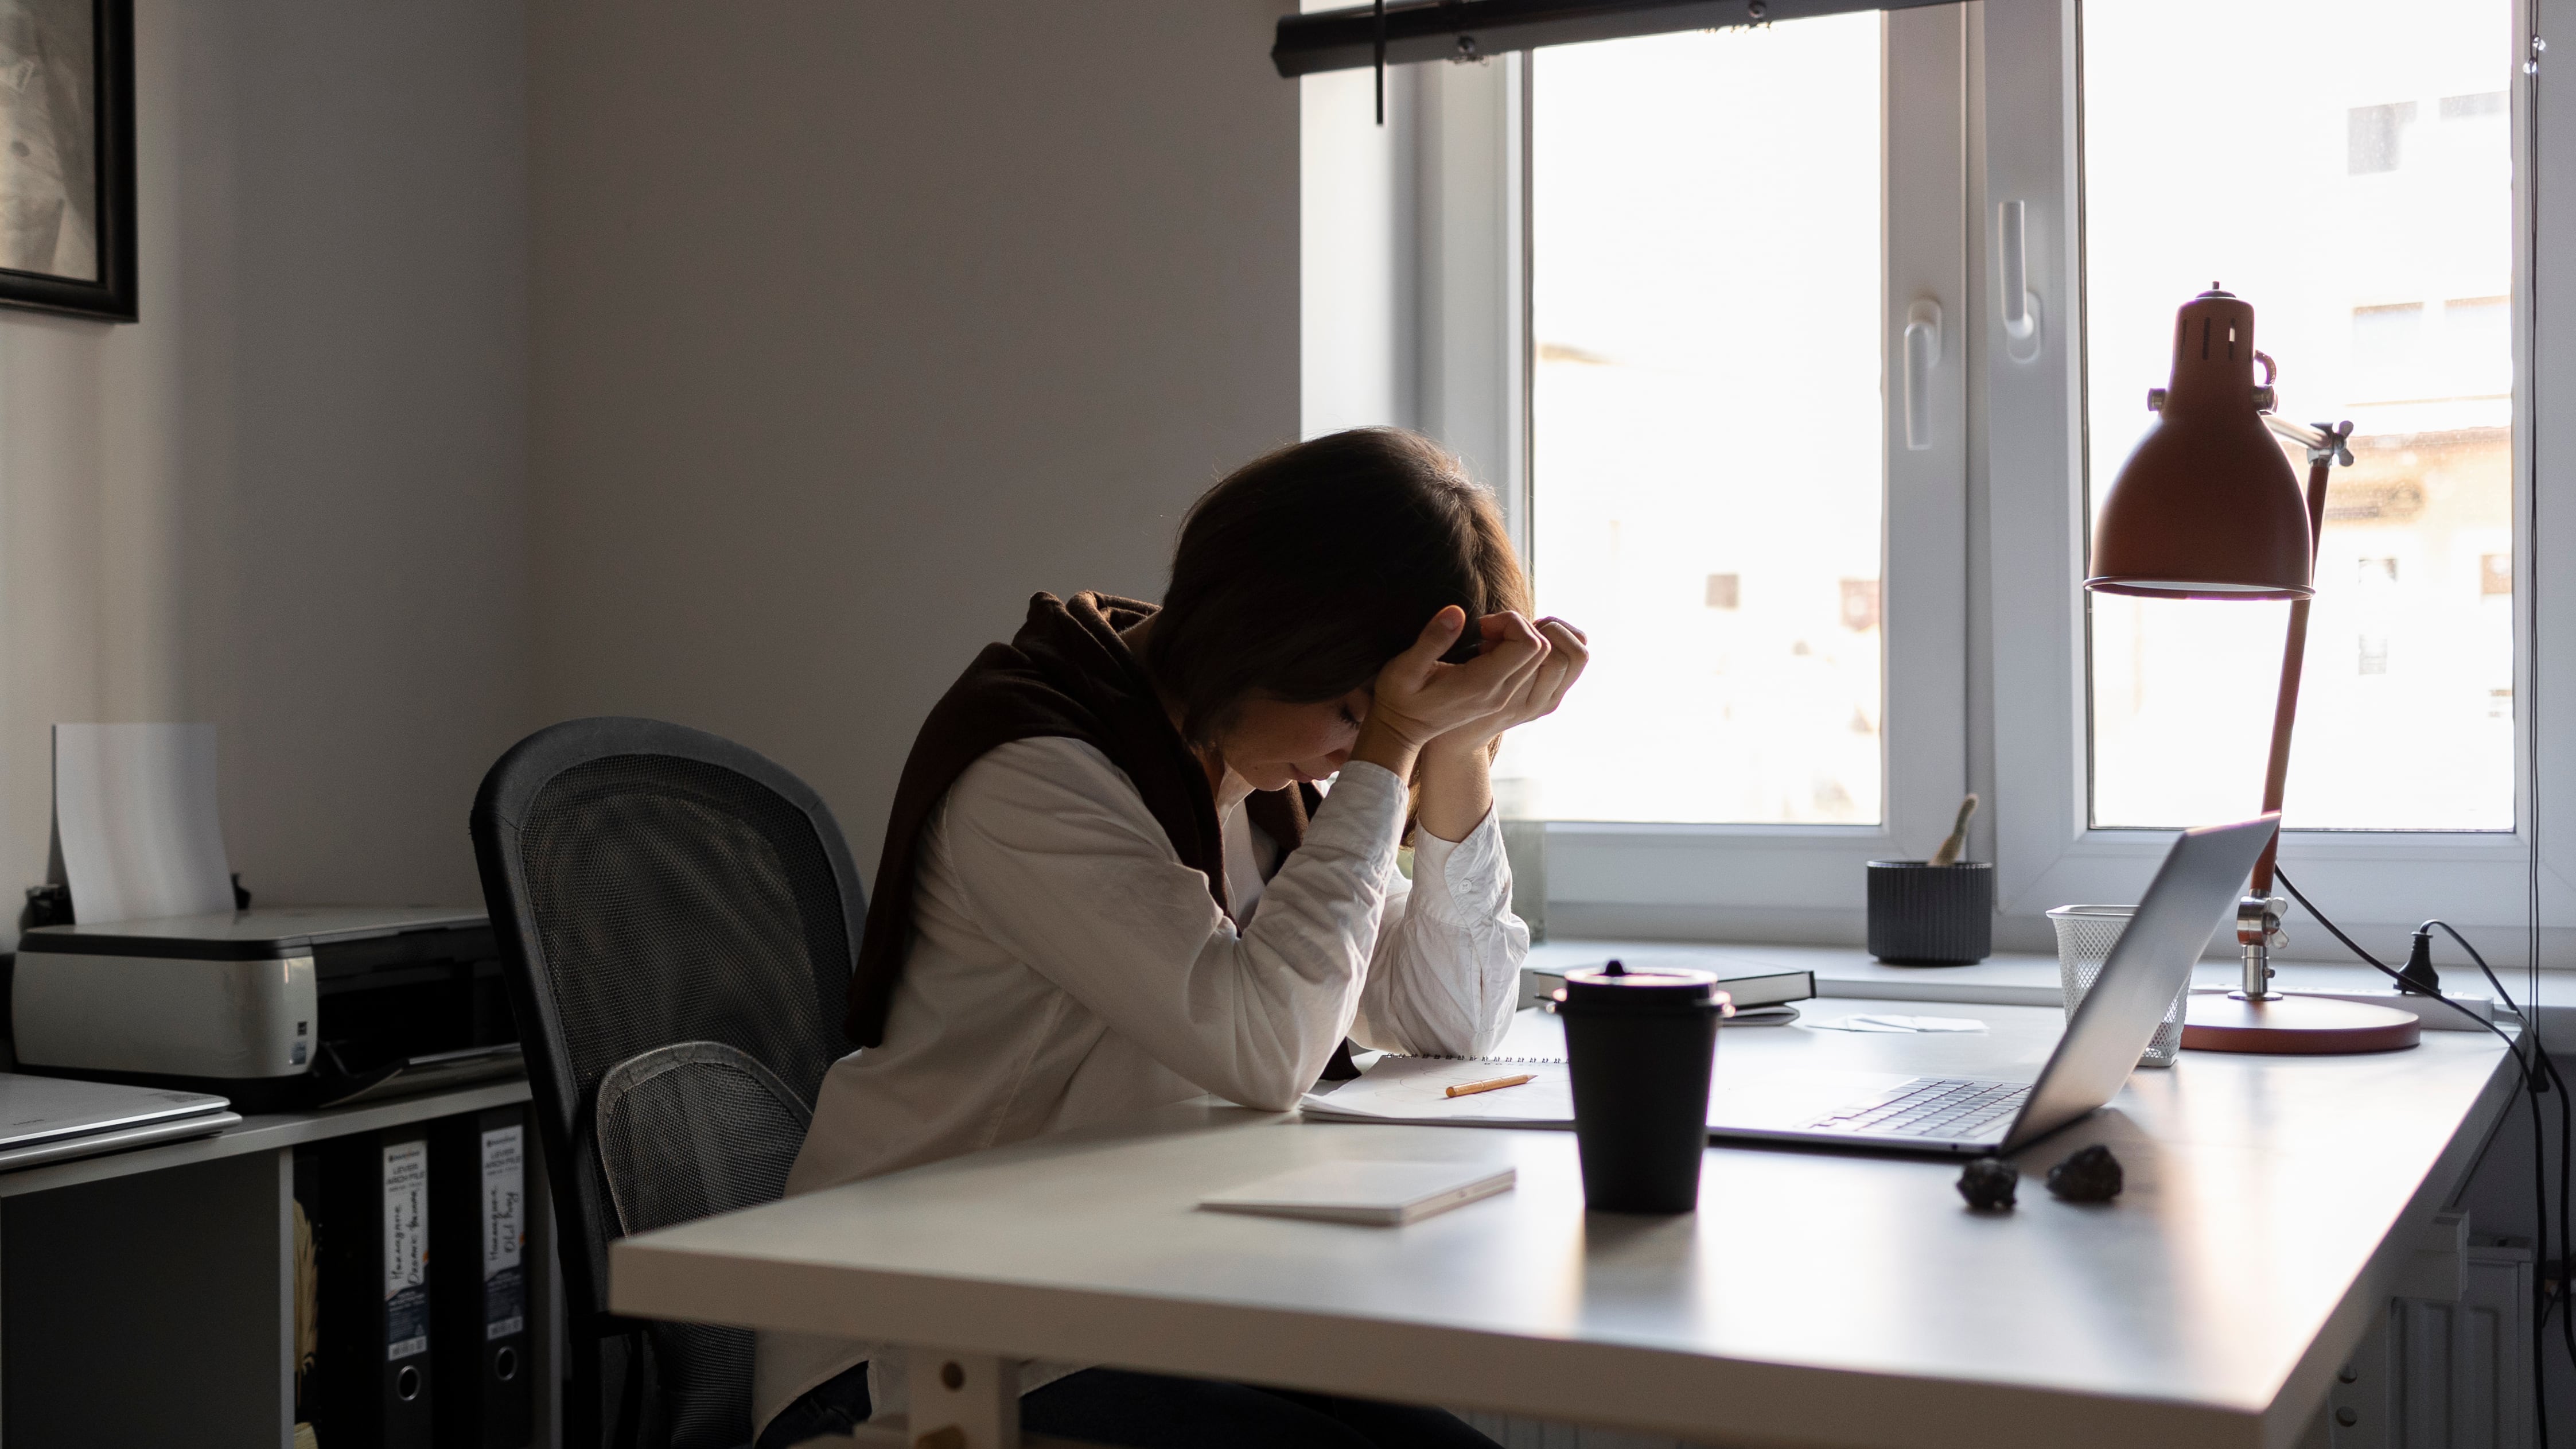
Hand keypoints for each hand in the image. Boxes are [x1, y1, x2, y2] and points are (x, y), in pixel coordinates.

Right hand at [1349, 607, 1547, 777]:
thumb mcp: (1405, 667)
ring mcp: (1502, 698)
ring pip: (1538, 659)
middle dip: (1518, 626)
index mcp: (1483, 684)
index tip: (1482, 624)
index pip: (1529, 645)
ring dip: (1517, 638)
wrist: (1401, 731)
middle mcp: (1500, 693)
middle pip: (1541, 650)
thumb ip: (1431, 640)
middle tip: (1485, 627)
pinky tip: (1485, 649)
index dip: (1511, 622)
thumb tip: (1456, 612)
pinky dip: (1514, 650)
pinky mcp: (1500, 697)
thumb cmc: (1398, 698)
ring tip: (1484, 638)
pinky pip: (1526, 668)